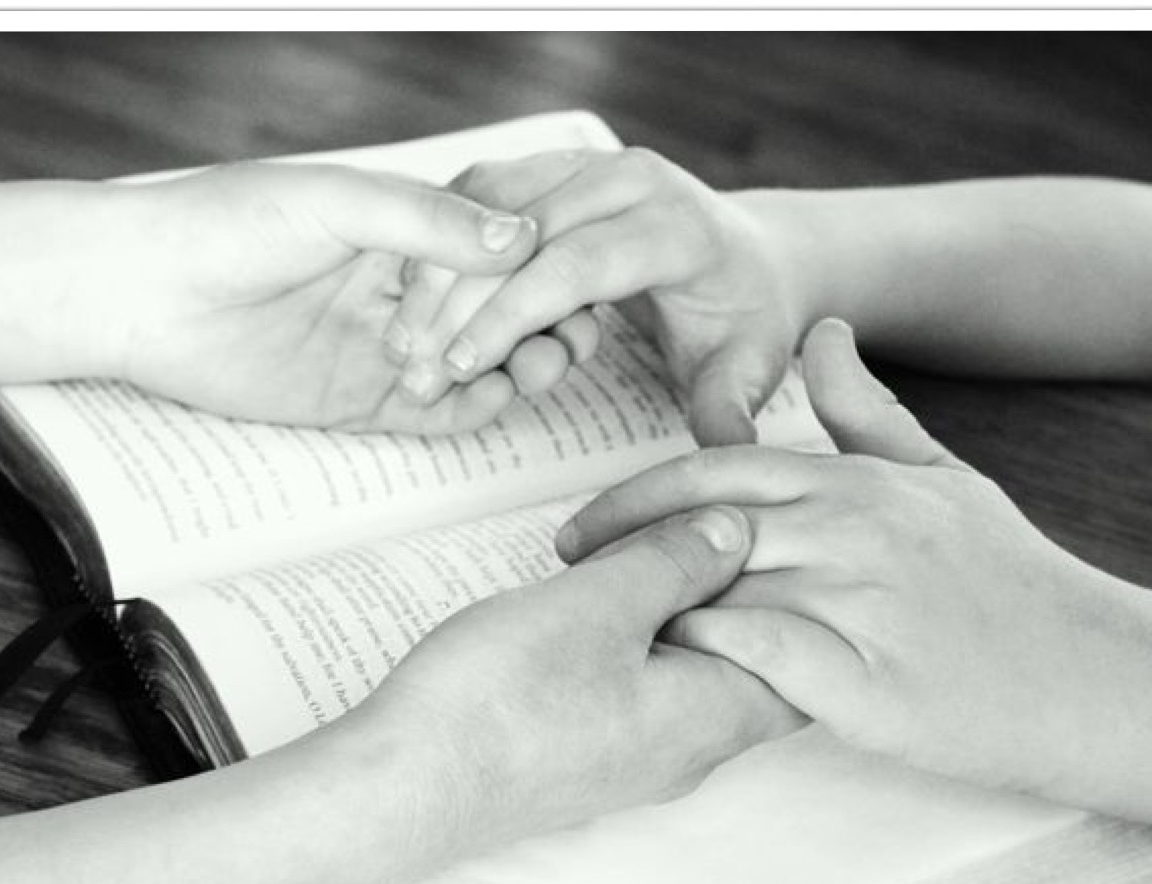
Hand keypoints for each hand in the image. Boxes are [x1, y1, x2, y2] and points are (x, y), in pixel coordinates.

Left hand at [100, 162, 540, 432]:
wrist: (142, 291)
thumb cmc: (226, 223)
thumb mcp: (337, 202)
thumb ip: (427, 222)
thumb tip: (520, 239)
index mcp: (403, 230)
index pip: (497, 252)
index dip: (540, 268)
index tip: (572, 277)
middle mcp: (404, 289)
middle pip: (501, 312)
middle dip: (543, 322)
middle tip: (571, 334)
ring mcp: (387, 348)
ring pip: (480, 365)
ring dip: (519, 366)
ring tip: (540, 365)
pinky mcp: (360, 401)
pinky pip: (437, 414)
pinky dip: (476, 410)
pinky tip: (496, 396)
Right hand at [352, 504, 805, 845]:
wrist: (407, 785)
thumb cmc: (502, 700)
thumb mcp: (601, 602)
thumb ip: (679, 561)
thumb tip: (737, 532)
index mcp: (713, 715)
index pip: (806, 657)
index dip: (797, 585)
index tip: (770, 526)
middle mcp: (689, 751)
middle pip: (752, 662)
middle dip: (738, 591)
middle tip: (705, 526)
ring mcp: (637, 760)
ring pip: (693, 674)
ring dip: (679, 611)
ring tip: (644, 551)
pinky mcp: (589, 756)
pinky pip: (645, 691)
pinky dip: (640, 638)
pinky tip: (598, 599)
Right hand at [386, 148, 804, 444]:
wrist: (748, 256)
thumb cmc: (743, 317)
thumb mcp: (747, 368)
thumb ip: (729, 410)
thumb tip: (727, 451)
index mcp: (675, 225)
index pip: (573, 266)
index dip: (509, 316)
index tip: (461, 367)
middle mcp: (629, 180)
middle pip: (516, 234)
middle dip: (457, 302)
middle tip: (413, 367)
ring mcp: (587, 164)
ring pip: (486, 206)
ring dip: (437, 273)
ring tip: (403, 343)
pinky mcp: (555, 167)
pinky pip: (480, 194)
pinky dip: (441, 245)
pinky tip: (414, 304)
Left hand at [555, 319, 1151, 801]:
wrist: (1098, 676)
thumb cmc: (1013, 582)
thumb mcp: (944, 479)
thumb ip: (870, 412)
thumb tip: (823, 332)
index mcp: (858, 482)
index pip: (714, 472)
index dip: (633, 498)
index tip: (581, 527)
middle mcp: (854, 531)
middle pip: (698, 526)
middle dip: (615, 549)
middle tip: (561, 576)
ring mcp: (862, 605)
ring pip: (718, 590)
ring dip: (647, 611)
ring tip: (591, 637)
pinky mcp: (870, 684)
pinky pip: (760, 662)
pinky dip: (705, 665)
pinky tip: (667, 681)